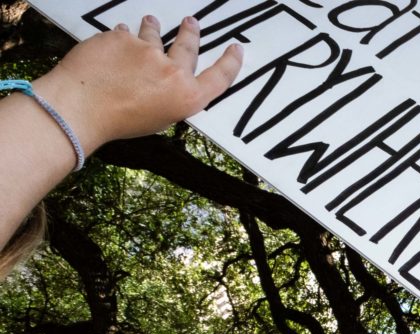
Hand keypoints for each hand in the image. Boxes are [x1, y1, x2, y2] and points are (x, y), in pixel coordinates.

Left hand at [32, 16, 242, 155]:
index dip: (231, 62)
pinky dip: (122, 37)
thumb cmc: (118, 122)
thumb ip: (170, 98)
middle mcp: (172, 71)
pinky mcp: (122, 37)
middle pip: (188, 46)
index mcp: (186, 97)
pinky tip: (116, 43)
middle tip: (192, 23)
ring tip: (152, 22)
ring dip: (154, 28)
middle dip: (191, 33)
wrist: (80, 107)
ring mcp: (147, 50)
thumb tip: (167, 84)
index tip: (236, 49)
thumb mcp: (158, 119)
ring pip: (154, 34)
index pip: (219, 77)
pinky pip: (124, 34)